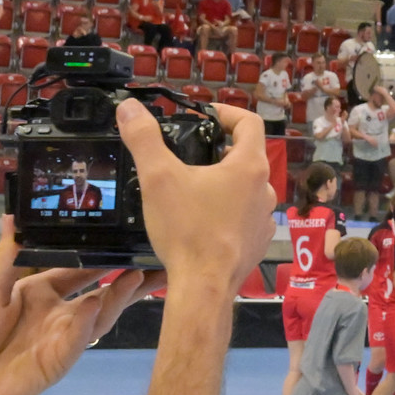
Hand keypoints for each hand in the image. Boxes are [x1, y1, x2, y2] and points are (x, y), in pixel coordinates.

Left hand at [0, 217, 159, 394]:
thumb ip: (9, 255)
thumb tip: (14, 215)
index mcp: (38, 293)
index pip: (78, 270)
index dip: (101, 255)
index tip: (124, 237)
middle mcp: (55, 314)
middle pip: (100, 293)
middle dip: (129, 279)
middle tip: (159, 261)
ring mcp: (61, 339)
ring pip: (99, 314)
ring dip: (120, 296)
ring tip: (140, 275)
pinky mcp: (59, 361)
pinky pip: (79, 337)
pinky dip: (91, 319)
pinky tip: (102, 299)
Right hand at [119, 98, 274, 289]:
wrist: (203, 287)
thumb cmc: (186, 230)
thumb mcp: (158, 177)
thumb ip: (143, 138)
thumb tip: (129, 107)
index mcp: (249, 167)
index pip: (249, 123)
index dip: (227, 113)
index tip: (205, 116)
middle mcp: (266, 190)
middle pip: (247, 157)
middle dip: (220, 151)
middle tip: (191, 154)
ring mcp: (264, 220)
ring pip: (247, 190)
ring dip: (224, 184)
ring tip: (194, 190)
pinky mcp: (258, 244)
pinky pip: (245, 218)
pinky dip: (228, 213)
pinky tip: (204, 222)